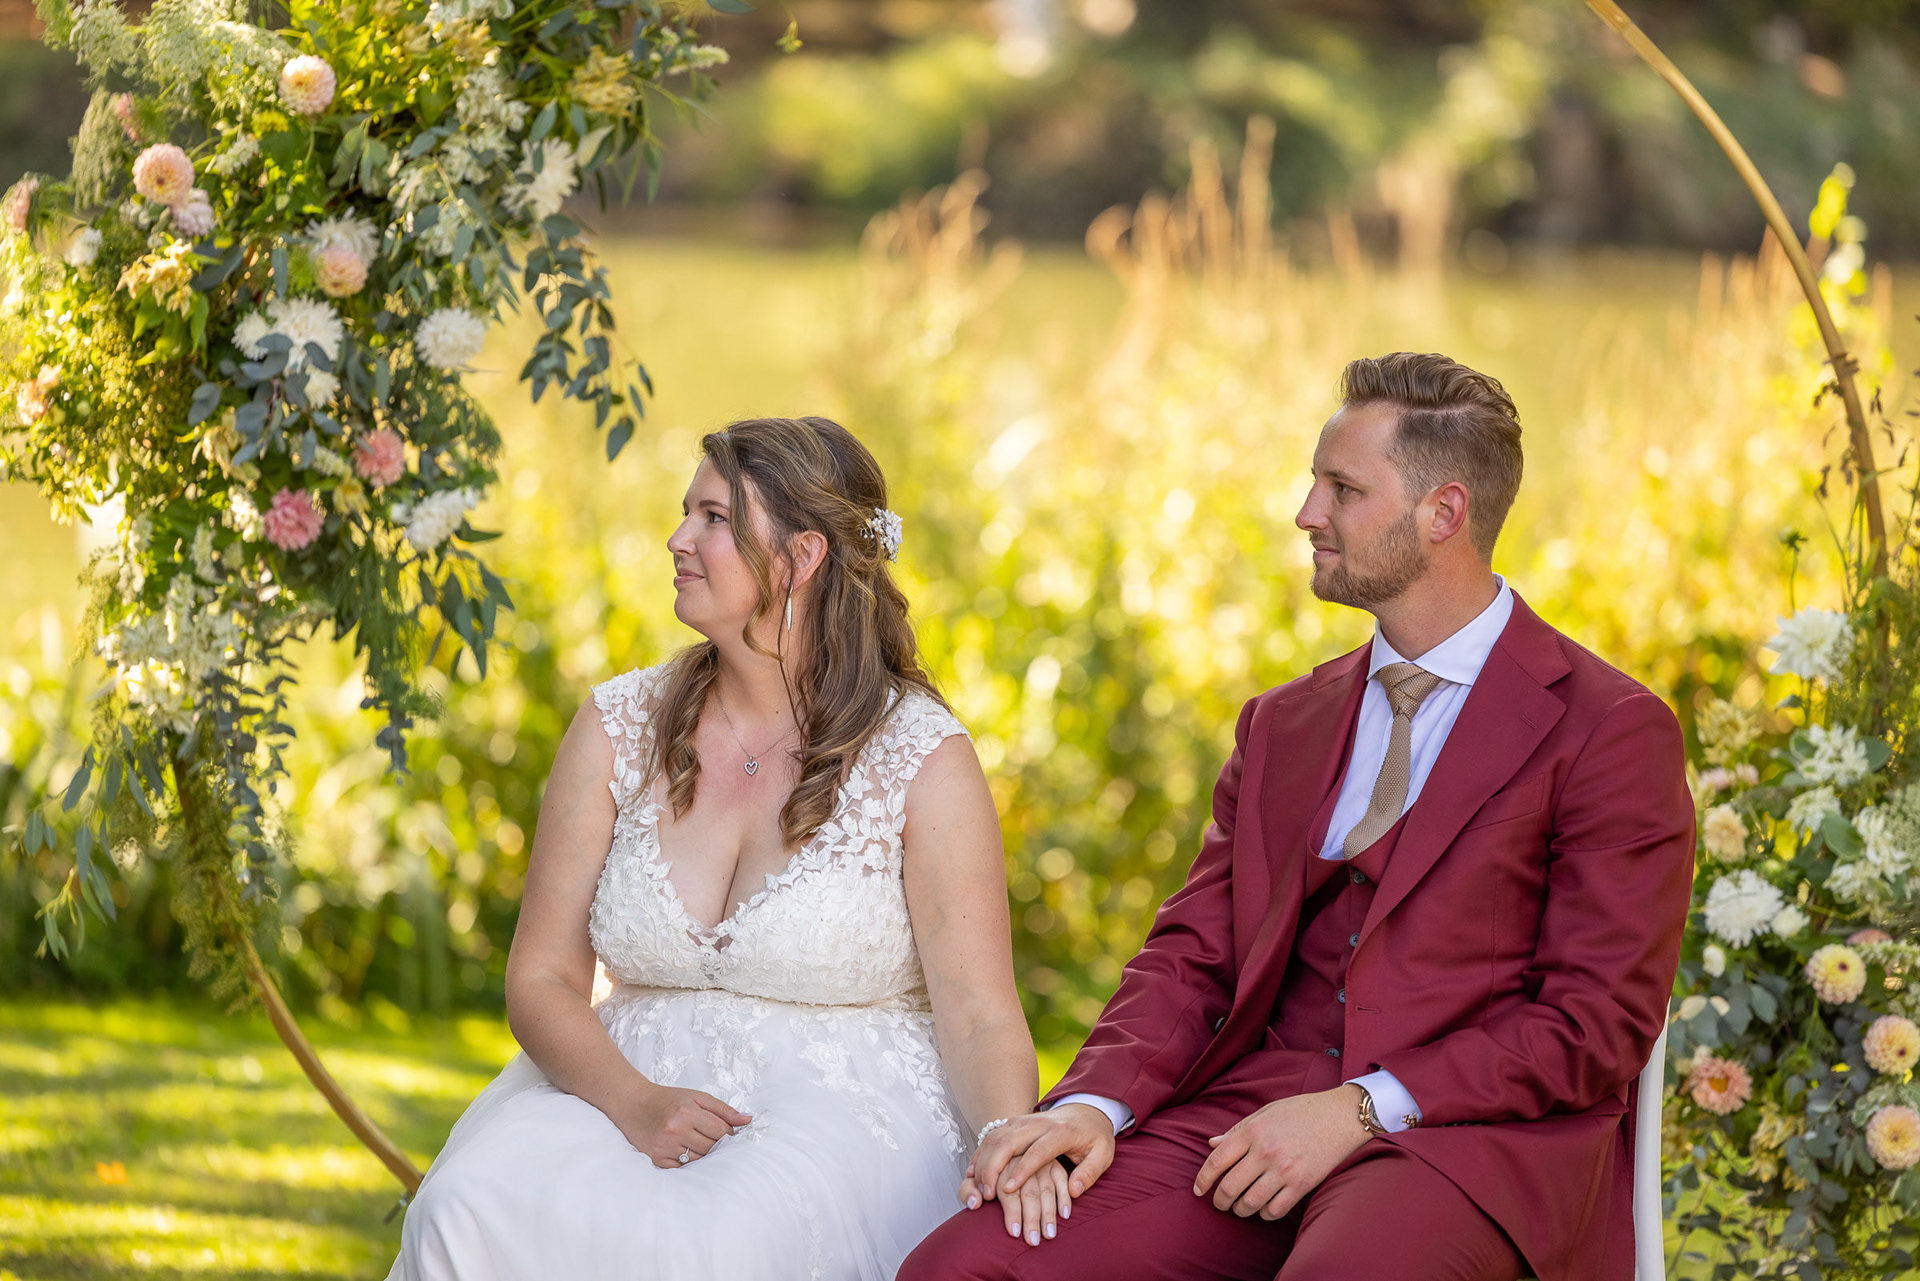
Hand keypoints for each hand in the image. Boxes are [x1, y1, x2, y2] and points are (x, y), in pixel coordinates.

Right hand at [613, 1082, 752, 1169]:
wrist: (633, 1104)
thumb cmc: (667, 1099)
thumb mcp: (696, 1096)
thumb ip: (723, 1109)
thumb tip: (747, 1120)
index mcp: (687, 1112)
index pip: (721, 1131)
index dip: (729, 1133)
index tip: (728, 1132)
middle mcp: (675, 1130)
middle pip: (710, 1147)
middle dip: (717, 1144)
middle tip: (713, 1138)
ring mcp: (664, 1146)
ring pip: (698, 1160)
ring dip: (704, 1154)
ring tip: (698, 1143)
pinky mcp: (655, 1159)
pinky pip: (681, 1168)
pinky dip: (687, 1162)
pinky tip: (685, 1151)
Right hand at [957, 1104, 1116, 1244]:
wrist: (1086, 1110)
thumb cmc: (1093, 1137)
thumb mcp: (1103, 1155)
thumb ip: (1089, 1173)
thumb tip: (1074, 1192)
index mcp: (1061, 1132)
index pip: (1037, 1151)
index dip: (1022, 1171)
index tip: (1008, 1190)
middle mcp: (1038, 1123)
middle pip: (1009, 1141)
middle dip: (994, 1167)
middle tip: (987, 1193)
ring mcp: (1023, 1120)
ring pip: (996, 1138)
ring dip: (983, 1162)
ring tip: (978, 1188)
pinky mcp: (1013, 1123)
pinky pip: (991, 1136)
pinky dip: (980, 1154)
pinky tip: (973, 1172)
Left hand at [1193, 1084, 1370, 1220]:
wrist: (1339, 1117)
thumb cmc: (1300, 1111)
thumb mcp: (1265, 1112)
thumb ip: (1237, 1130)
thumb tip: (1212, 1144)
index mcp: (1253, 1131)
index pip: (1217, 1161)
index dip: (1203, 1179)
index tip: (1199, 1190)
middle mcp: (1265, 1152)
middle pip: (1230, 1187)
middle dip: (1220, 1200)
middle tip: (1219, 1203)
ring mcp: (1284, 1170)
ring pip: (1250, 1203)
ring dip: (1240, 1210)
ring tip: (1239, 1208)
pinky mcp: (1302, 1185)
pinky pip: (1274, 1210)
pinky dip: (1264, 1213)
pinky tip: (1263, 1207)